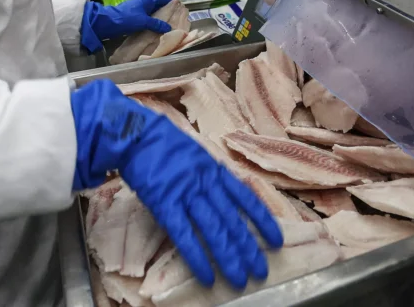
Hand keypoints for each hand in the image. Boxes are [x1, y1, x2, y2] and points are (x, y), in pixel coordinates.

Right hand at [71, 80, 283, 287]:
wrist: (137, 134)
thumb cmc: (164, 144)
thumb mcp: (198, 155)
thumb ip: (212, 176)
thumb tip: (226, 197)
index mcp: (216, 171)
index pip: (247, 199)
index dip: (263, 222)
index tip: (276, 240)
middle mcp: (207, 183)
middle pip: (233, 220)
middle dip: (248, 248)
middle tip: (260, 271)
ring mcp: (187, 194)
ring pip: (214, 230)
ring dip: (228, 257)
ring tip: (240, 279)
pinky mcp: (165, 204)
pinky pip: (184, 235)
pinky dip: (197, 257)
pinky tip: (206, 275)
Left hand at [80, 0, 172, 52]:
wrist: (108, 23)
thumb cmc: (126, 18)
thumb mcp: (143, 21)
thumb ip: (156, 24)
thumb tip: (168, 28)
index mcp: (146, 0)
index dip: (170, 1)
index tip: (179, 5)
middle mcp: (143, 4)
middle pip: (157, 6)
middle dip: (166, 11)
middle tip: (175, 17)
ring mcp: (137, 11)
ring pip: (152, 14)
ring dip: (159, 18)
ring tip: (168, 24)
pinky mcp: (133, 19)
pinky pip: (146, 20)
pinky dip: (152, 23)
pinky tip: (156, 30)